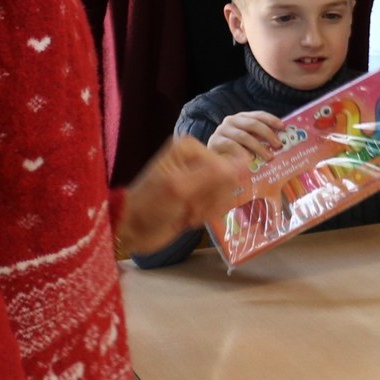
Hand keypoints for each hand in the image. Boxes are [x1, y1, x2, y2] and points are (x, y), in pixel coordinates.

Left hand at [119, 135, 244, 253]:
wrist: (133, 229)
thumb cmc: (151, 205)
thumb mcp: (180, 187)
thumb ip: (214, 173)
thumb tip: (246, 159)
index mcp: (191, 149)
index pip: (227, 166)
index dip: (215, 187)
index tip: (194, 198)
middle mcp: (197, 160)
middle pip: (229, 180)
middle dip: (211, 199)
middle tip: (189, 207)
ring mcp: (199, 179)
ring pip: (225, 194)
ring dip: (208, 209)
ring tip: (187, 214)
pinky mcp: (200, 196)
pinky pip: (219, 205)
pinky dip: (206, 215)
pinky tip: (189, 219)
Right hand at [206, 110, 283, 163]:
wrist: (214, 160)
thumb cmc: (236, 149)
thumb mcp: (250, 141)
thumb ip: (261, 138)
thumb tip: (282, 141)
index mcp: (242, 117)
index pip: (259, 115)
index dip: (272, 120)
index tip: (283, 127)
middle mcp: (231, 120)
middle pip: (253, 124)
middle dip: (268, 134)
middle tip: (278, 145)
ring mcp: (222, 130)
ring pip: (244, 136)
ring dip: (259, 147)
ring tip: (269, 157)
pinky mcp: (215, 141)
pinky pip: (232, 146)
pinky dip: (243, 153)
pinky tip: (251, 160)